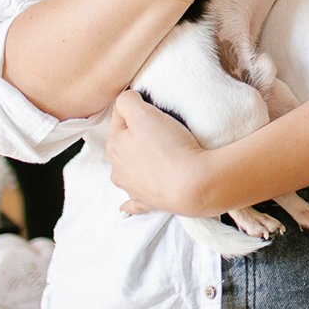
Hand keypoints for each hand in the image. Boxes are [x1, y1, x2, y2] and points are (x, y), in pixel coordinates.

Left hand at [107, 90, 212, 215]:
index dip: (135, 105)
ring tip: (155, 156)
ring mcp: (133, 187)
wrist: (193, 185)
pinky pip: (134, 202)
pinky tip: (125, 208)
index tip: (151, 104)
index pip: (119, 114)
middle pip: (123, 142)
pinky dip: (129, 203)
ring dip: (133, 163)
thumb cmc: (170, 148)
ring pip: (127, 170)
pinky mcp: (148, 202)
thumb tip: (125, 99)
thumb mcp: (144, 114)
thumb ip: (127, 101)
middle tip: (158, 127)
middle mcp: (119, 168)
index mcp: (115, 144)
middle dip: (135, 134)